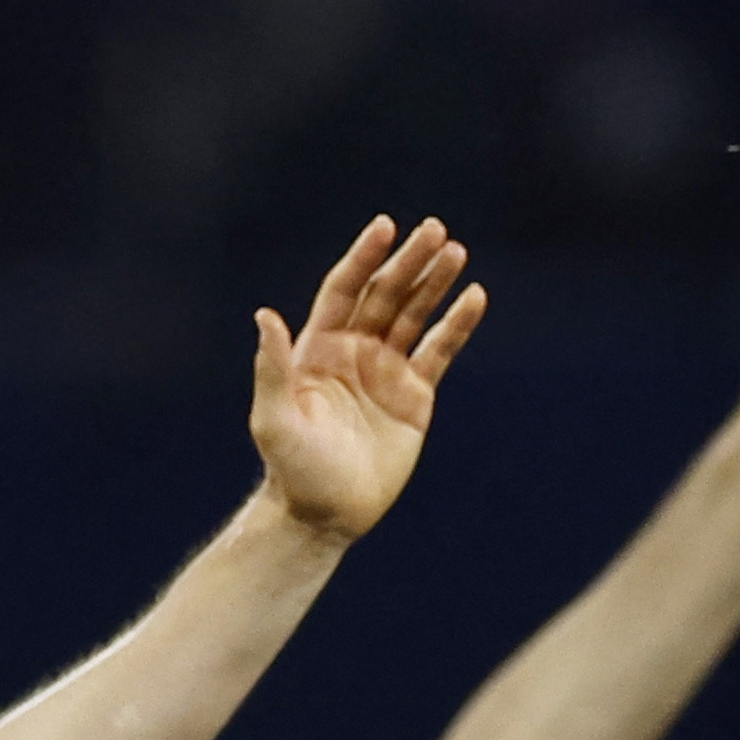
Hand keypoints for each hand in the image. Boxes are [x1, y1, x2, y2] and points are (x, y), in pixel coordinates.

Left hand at [247, 216, 488, 540]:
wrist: (324, 513)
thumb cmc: (292, 468)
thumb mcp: (274, 418)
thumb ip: (273, 367)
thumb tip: (264, 315)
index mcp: (317, 350)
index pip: (344, 291)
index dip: (363, 258)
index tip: (385, 227)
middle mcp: (353, 352)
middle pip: (384, 295)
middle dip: (409, 262)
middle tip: (436, 230)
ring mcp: (385, 371)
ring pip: (415, 315)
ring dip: (435, 284)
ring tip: (457, 253)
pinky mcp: (414, 395)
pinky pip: (439, 351)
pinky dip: (456, 324)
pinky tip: (474, 298)